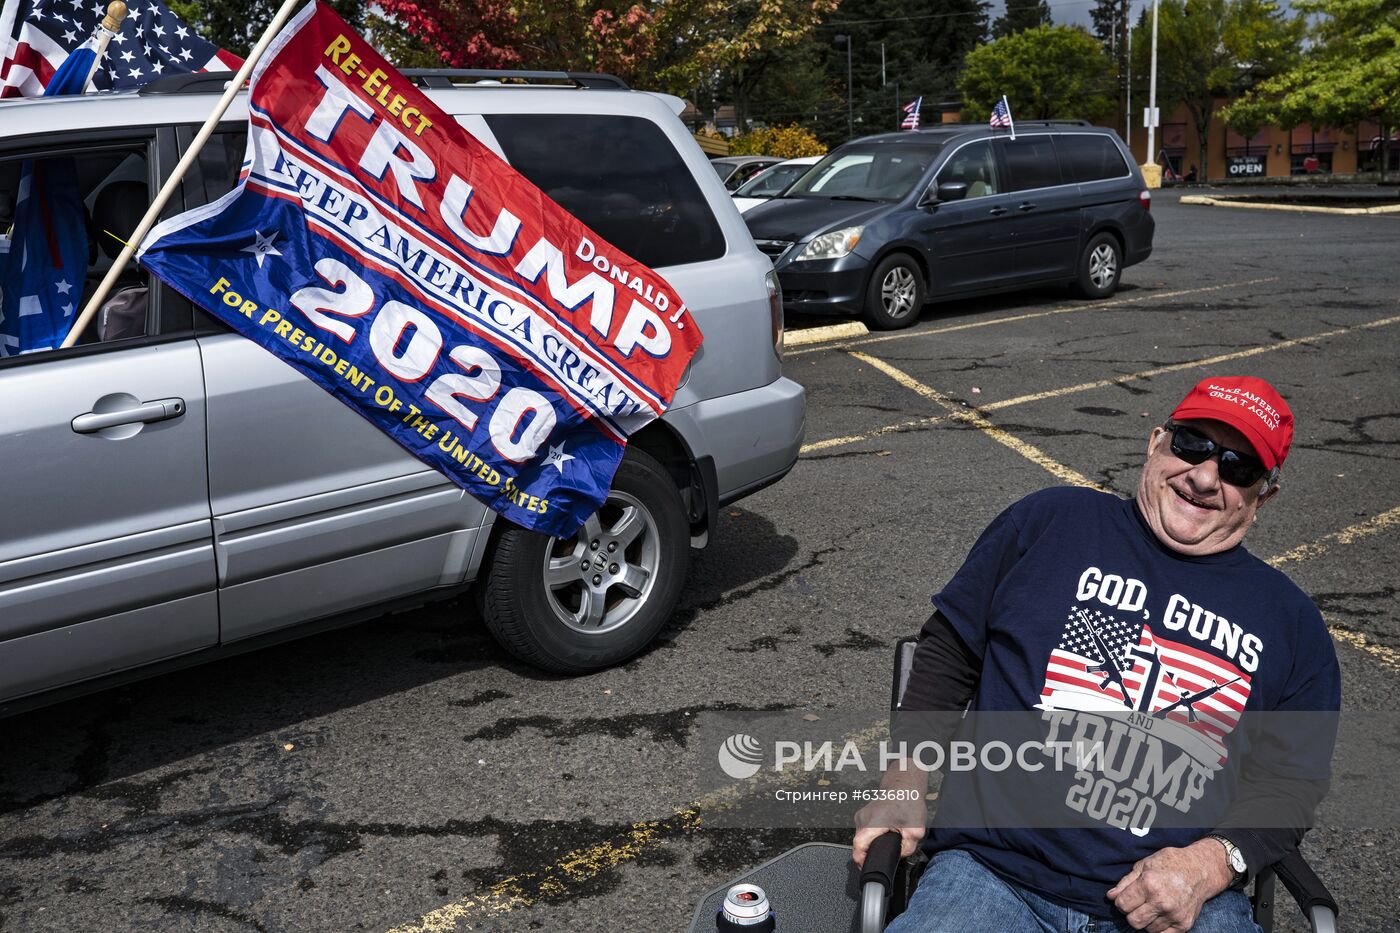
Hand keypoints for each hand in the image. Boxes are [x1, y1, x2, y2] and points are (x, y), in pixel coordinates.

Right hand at [851, 799, 925, 867]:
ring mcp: (861, 816)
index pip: (858, 846)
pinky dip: (872, 837)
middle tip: (887, 853)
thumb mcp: (916, 830)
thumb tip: (899, 856)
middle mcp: (862, 819)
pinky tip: (884, 834)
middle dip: (871, 852)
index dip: (862, 860)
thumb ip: (907, 848)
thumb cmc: (908, 802)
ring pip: (861, 838)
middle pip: (860, 844)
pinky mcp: (863, 816)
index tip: (869, 866)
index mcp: (872, 822)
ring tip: (887, 841)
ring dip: (871, 844)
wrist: (904, 785)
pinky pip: (863, 832)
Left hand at [1107, 840, 1234, 931]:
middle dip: (1131, 914)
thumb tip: (1110, 897)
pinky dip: (1158, 927)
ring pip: (1147, 929)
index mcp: (1149, 885)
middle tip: (1137, 904)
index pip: (1123, 905)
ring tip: (1152, 906)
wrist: (1200, 870)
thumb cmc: (1170, 863)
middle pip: (1133, 921)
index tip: (1125, 898)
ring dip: (1146, 920)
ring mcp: (1174, 915)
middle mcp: (1162, 902)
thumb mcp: (1144, 865)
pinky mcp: (1184, 925)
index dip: (1120, 902)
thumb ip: (1126, 882)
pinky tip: (1160, 915)